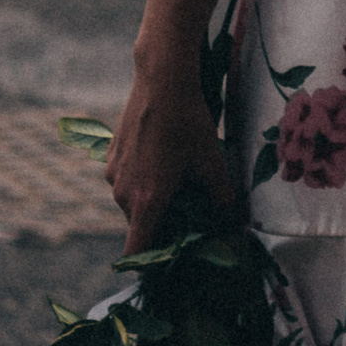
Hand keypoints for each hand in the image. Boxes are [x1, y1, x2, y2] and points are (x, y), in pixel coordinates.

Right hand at [99, 56, 237, 252]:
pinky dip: (142, 181)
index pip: (137, 253)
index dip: (151, 265)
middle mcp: (123, 193)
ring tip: (178, 181)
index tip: (168, 264)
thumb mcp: (211, 162)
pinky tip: (163, 159)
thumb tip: (235, 227)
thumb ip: (222, 200)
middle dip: (162, 226)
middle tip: (189, 213)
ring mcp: (113, 174)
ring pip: (132, 203)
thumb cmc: (188, 123)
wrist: (161, 80)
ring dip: (152, 201)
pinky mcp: (111, 157)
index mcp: (147, 201)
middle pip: (140, 226)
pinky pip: (126, 181)